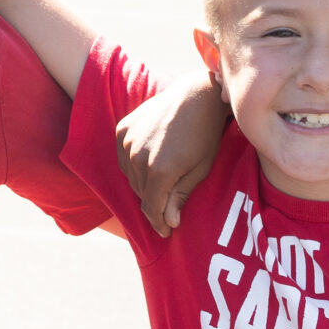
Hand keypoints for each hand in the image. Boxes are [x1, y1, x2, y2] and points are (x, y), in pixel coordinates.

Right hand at [116, 80, 227, 237]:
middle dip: (154, 204)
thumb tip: (168, 223)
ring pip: (131, 178)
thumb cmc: (205, 134)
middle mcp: (138, 157)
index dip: (159, 223)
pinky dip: (133, 166)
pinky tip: (148, 164)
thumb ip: (180, 196)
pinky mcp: (122, 130)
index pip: (151, 208)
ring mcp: (127, 142)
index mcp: (160, 170)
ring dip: (144, 186)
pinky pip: (123, 159)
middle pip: (141, 194)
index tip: (167, 232)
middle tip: (168, 208)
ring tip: (161, 184)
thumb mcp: (200, 169)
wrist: (196, 96)